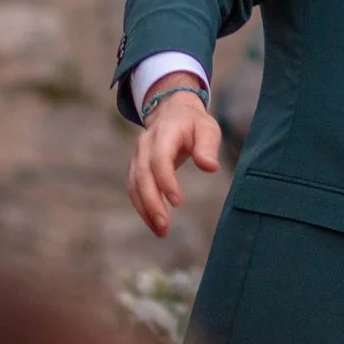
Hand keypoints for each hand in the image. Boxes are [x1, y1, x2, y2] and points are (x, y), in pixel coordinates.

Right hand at [127, 80, 220, 237]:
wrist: (172, 112)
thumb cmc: (194, 124)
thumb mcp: (207, 128)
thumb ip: (208, 147)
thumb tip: (210, 167)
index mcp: (164, 132)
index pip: (159, 158)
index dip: (165, 181)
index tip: (177, 202)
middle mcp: (145, 143)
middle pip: (142, 175)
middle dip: (151, 202)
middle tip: (164, 226)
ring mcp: (137, 155)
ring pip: (134, 185)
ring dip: (145, 209)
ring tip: (161, 231)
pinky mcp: (135, 166)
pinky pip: (133, 189)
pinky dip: (142, 207)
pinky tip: (154, 224)